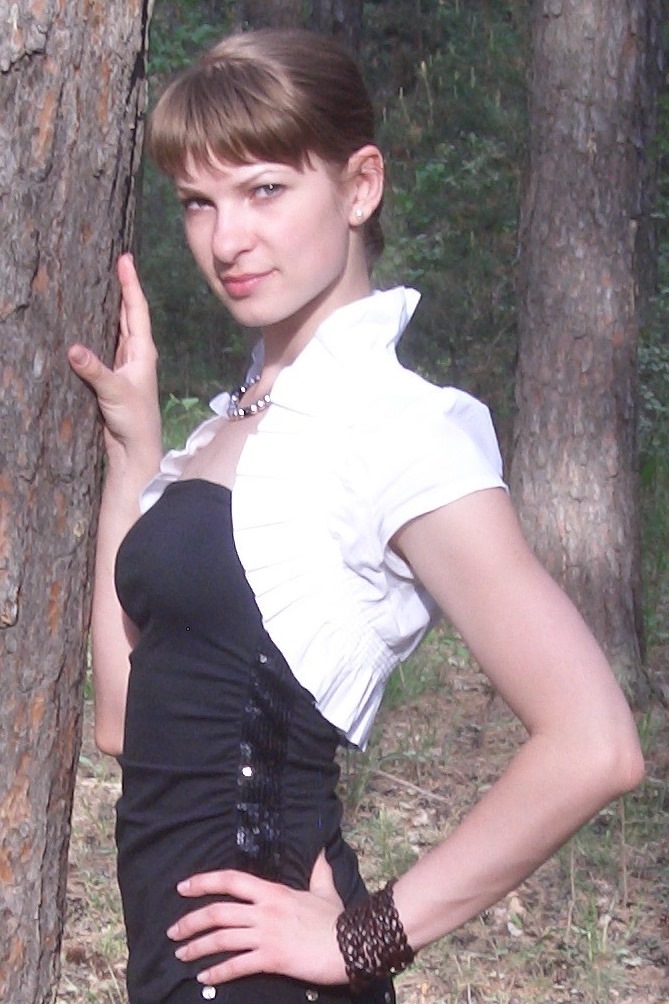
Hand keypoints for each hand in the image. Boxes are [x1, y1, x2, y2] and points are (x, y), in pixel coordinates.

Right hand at [68, 254, 160, 457]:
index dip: (130, 283)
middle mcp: (135, 353)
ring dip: (110, 306)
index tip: (125, 258)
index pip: (136, 309)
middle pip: (128, 313)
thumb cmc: (134, 420)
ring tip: (100, 282)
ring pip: (116, 327)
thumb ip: (94, 370)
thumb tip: (72, 348)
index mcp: (142, 351)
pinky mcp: (111, 376)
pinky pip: (105, 344)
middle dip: (122, 288)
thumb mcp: (114, 392)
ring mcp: (124, 364)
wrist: (134, 449)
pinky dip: (98, 329)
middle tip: (113, 261)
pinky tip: (87, 322)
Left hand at [167, 852, 347, 986]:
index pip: (231, 880)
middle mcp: (265, 910)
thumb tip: (319, 848)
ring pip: (222, 938)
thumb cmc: (337, 919)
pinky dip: (217, 972)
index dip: (204, 882)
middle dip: (191, 921)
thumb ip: (318, 869)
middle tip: (173, 931)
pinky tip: (205, 978)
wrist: (352, 944)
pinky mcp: (271, 959)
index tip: (183, 887)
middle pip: (218, 912)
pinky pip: (237, 966)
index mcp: (272, 891)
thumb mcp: (325, 888)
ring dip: (197, 947)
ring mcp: (266, 935)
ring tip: (181, 954)